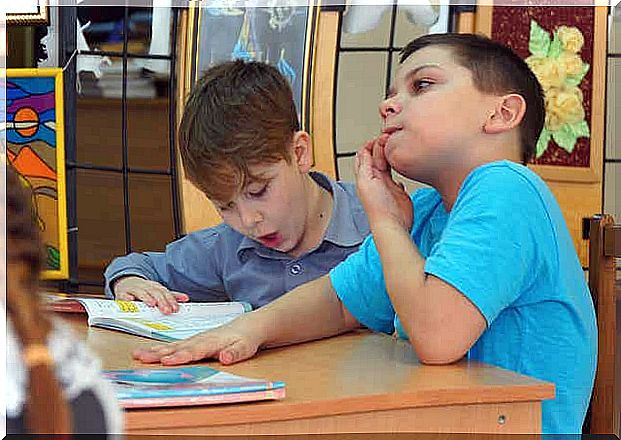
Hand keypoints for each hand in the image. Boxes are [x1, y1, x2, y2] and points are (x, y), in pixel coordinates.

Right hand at [113, 276, 189, 313]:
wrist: (125, 283)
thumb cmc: (144, 290)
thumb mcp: (158, 292)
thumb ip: (171, 296)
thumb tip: (185, 298)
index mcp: (155, 287)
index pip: (164, 293)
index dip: (170, 300)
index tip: (175, 308)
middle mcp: (145, 287)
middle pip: (155, 293)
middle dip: (162, 301)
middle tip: (167, 310)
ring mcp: (134, 289)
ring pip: (141, 292)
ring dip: (147, 298)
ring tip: (152, 304)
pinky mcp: (122, 293)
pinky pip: (124, 295)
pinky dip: (126, 297)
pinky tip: (130, 300)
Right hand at [132, 324, 260, 364]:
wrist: (248, 327)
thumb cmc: (246, 339)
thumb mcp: (245, 347)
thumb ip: (235, 353)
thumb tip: (225, 358)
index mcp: (211, 342)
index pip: (193, 351)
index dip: (180, 357)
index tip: (166, 362)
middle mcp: (200, 340)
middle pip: (177, 348)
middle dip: (159, 354)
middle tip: (141, 358)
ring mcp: (195, 340)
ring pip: (172, 346)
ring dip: (155, 351)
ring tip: (137, 355)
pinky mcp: (193, 342)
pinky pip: (174, 346)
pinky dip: (161, 350)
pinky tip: (149, 354)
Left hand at [354, 135, 412, 230]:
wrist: (391, 222)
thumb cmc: (377, 206)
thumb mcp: (366, 181)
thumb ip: (366, 165)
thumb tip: (365, 150)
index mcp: (364, 176)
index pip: (364, 155)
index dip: (371, 144)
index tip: (381, 136)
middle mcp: (374, 179)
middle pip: (376, 157)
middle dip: (381, 146)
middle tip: (390, 138)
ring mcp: (386, 185)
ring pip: (386, 164)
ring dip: (389, 155)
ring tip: (395, 146)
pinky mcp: (398, 191)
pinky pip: (397, 177)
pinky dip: (398, 170)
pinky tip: (401, 166)